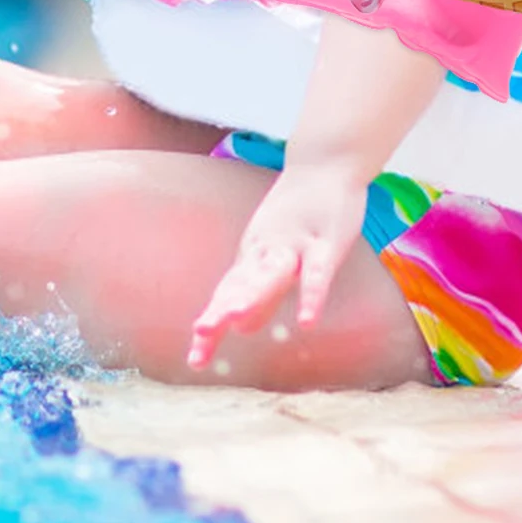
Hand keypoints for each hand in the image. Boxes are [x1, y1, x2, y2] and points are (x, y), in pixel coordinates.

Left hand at [188, 162, 366, 371]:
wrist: (325, 162)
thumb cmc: (302, 212)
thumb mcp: (279, 254)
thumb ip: (264, 290)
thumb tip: (243, 328)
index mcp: (254, 257)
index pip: (228, 294)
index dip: (215, 325)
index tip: (195, 360)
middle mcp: (267, 251)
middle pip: (242, 284)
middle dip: (223, 309)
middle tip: (202, 333)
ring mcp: (296, 244)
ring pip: (273, 274)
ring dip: (254, 295)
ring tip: (236, 321)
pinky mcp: (326, 240)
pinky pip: (319, 271)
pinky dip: (312, 296)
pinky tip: (308, 321)